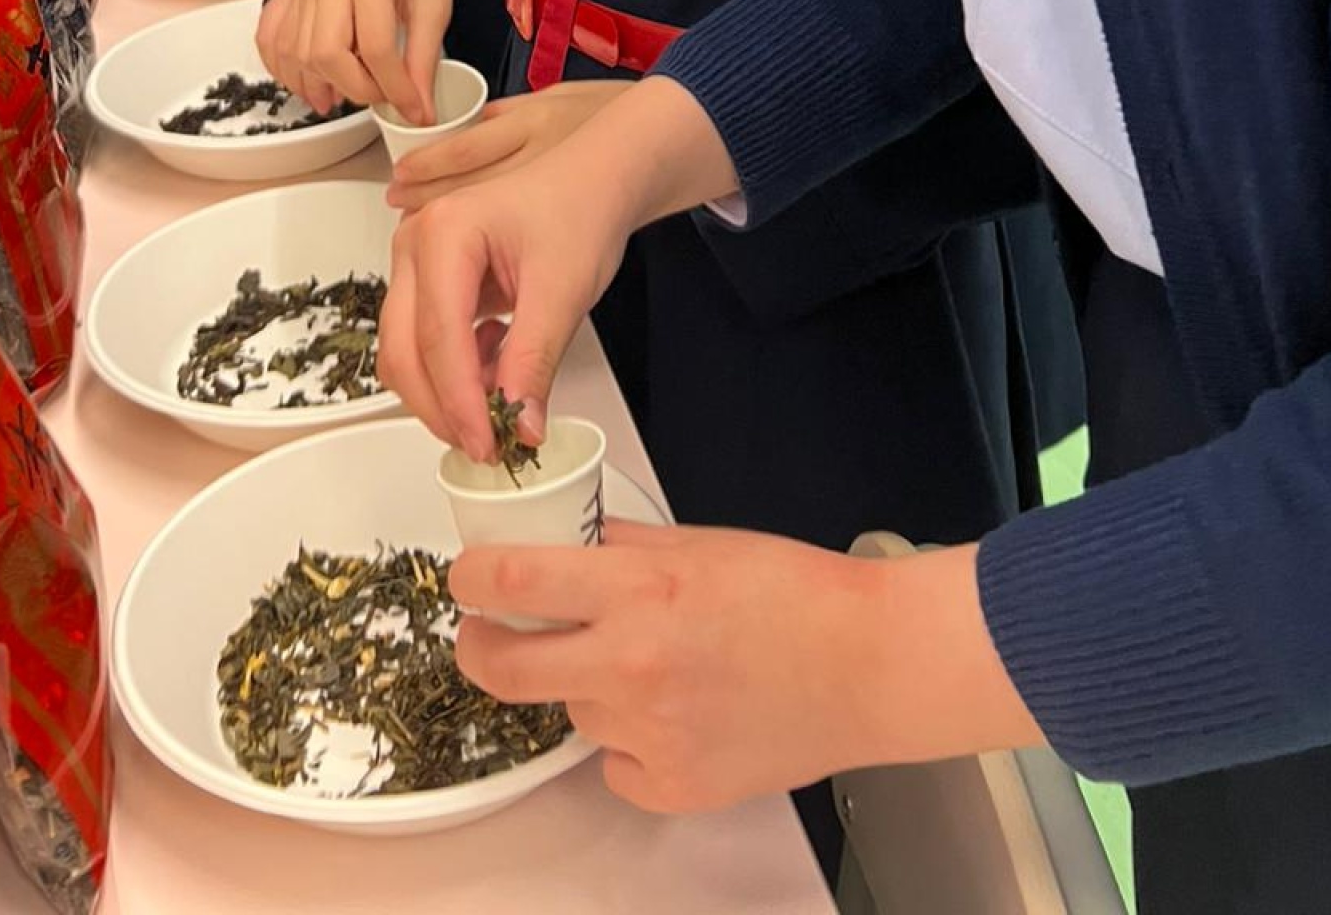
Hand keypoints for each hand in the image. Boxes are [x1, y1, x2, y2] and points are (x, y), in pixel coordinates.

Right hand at [254, 0, 458, 119]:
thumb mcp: (437, 2)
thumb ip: (425, 57)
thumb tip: (418, 109)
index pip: (376, 47)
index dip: (395, 88)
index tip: (413, 110)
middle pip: (325, 53)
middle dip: (355, 89)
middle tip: (381, 98)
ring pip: (297, 52)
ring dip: (319, 85)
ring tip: (348, 99)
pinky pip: (274, 39)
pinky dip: (287, 70)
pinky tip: (313, 85)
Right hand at [378, 76, 737, 457]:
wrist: (596, 177)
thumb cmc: (580, 206)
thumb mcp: (563, 290)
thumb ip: (535, 362)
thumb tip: (520, 425)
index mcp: (444, 232)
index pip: (439, 338)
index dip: (461, 402)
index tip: (489, 443)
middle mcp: (416, 241)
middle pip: (406, 349)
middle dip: (443, 407)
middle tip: (487, 445)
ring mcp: (417, 259)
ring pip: (408, 350)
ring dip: (447, 392)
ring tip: (501, 405)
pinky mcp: (430, 278)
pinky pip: (425, 339)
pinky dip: (455, 369)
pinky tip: (499, 363)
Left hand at [451, 523, 1040, 813]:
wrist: (866, 666)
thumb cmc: (795, 594)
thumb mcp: (697, 544)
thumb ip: (621, 550)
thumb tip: (563, 548)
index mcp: (637, 593)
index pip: (511, 584)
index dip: (470, 580)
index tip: (465, 579)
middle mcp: (631, 667)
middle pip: (504, 668)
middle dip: (483, 647)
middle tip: (493, 635)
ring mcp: (650, 734)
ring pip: (572, 713)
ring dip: (586, 689)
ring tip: (651, 667)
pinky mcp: (674, 786)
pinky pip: (616, 765)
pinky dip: (630, 743)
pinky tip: (676, 714)